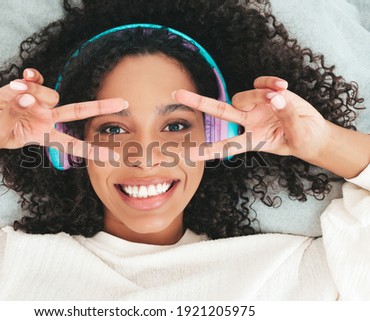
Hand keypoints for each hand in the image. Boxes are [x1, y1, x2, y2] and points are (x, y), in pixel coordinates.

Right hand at [0, 69, 127, 159]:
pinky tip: (23, 76)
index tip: (112, 157)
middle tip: (123, 103)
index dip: (92, 151)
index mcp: (45, 135)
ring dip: (34, 91)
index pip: (72, 145)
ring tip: (13, 92)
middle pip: (78, 111)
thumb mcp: (1, 131)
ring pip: (49, 92)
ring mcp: (40, 102)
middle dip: (101, 107)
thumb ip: (14, 114)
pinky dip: (32, 76)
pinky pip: (37, 77)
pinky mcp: (29, 86)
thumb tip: (26, 96)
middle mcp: (48, 118)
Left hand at [174, 76, 328, 161]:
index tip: (186, 154)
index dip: (207, 150)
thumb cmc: (302, 139)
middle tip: (176, 94)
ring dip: (259, 94)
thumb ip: (287, 116)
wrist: (314, 133)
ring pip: (244, 95)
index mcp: (252, 140)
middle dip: (198, 102)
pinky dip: (269, 82)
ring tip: (281, 95)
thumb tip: (277, 97)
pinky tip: (282, 86)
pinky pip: (259, 83)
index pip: (226, 146)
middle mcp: (249, 122)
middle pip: (219, 110)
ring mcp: (256, 107)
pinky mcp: (267, 93)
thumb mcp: (298, 135)